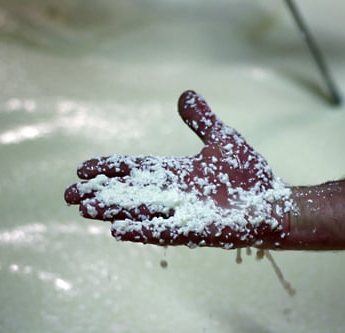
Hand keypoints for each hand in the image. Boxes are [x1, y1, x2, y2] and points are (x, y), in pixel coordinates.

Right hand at [64, 90, 294, 248]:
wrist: (274, 204)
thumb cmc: (249, 176)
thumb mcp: (223, 140)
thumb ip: (202, 121)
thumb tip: (185, 94)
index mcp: (176, 172)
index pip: (135, 170)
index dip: (109, 169)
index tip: (82, 169)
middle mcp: (175, 194)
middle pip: (129, 193)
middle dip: (100, 193)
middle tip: (69, 196)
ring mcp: (185, 214)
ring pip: (141, 211)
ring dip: (113, 211)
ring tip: (85, 209)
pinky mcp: (199, 231)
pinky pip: (165, 232)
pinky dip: (142, 231)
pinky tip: (118, 232)